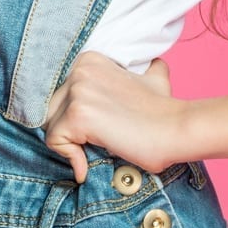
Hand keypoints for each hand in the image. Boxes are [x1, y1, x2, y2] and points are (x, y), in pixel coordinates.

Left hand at [42, 52, 189, 183]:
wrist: (178, 129)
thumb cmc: (166, 110)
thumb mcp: (152, 77)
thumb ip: (138, 71)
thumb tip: (151, 64)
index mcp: (90, 60)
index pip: (60, 92)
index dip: (71, 115)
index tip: (89, 132)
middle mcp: (80, 70)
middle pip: (50, 107)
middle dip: (66, 128)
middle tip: (88, 145)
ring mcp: (78, 91)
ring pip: (49, 123)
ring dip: (68, 142)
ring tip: (90, 153)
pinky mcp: (78, 115)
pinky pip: (55, 141)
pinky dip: (69, 158)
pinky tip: (86, 167)